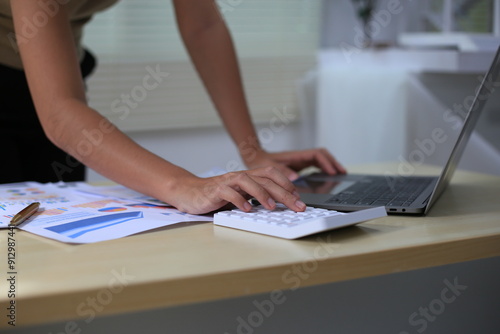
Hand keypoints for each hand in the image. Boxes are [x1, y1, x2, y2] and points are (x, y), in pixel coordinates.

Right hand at [168, 167, 305, 213]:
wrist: (190, 192)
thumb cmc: (217, 195)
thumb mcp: (241, 194)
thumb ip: (256, 196)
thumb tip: (279, 204)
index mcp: (248, 176)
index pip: (272, 174)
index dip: (287, 183)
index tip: (299, 198)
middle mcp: (240, 176)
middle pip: (265, 180)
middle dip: (283, 193)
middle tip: (297, 206)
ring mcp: (227, 182)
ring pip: (247, 181)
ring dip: (261, 193)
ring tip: (272, 206)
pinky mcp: (215, 190)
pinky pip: (228, 193)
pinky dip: (238, 200)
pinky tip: (247, 209)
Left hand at [243, 148, 346, 180]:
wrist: (255, 159)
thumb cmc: (262, 162)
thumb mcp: (269, 167)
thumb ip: (282, 171)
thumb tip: (295, 177)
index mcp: (296, 156)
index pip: (316, 155)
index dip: (326, 162)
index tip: (332, 171)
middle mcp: (301, 157)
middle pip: (322, 156)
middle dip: (333, 163)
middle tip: (343, 172)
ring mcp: (301, 161)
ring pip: (321, 160)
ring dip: (331, 166)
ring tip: (340, 174)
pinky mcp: (299, 167)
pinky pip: (316, 166)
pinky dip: (324, 170)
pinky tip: (328, 177)